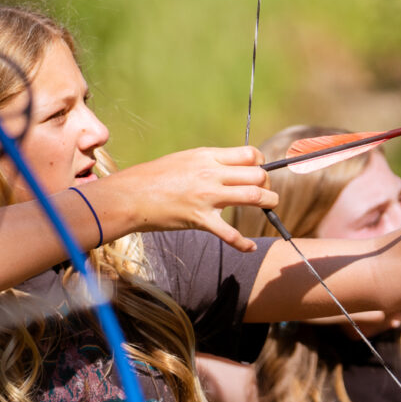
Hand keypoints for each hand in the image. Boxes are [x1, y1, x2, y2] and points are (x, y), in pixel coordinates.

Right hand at [127, 146, 277, 251]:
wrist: (130, 196)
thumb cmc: (155, 177)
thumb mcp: (185, 160)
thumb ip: (209, 163)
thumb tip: (230, 167)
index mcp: (208, 157)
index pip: (250, 154)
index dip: (261, 163)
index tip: (259, 173)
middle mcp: (211, 174)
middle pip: (257, 175)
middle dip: (268, 185)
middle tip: (266, 194)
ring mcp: (207, 197)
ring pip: (253, 197)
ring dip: (269, 203)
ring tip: (270, 208)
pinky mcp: (200, 219)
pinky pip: (230, 234)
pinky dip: (244, 243)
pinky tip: (250, 247)